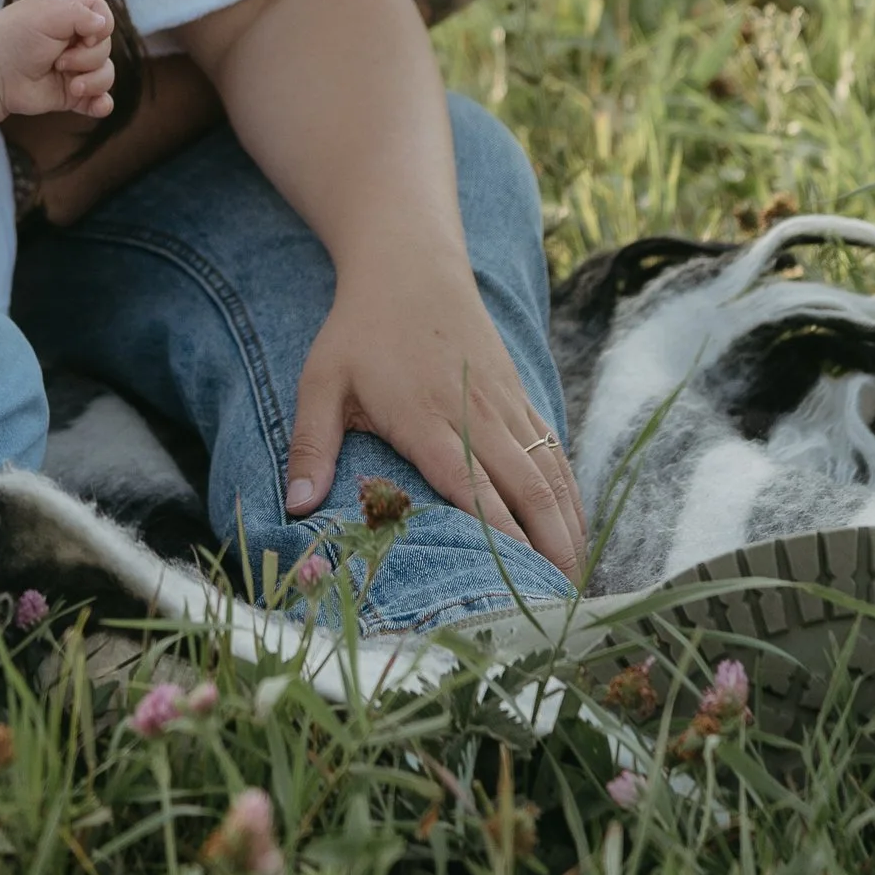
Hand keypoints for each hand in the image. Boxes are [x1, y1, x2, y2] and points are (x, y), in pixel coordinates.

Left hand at [0, 0, 115, 122]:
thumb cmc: (14, 38)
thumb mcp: (46, 15)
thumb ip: (80, 14)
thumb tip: (103, 26)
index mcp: (71, 17)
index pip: (103, 15)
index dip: (101, 25)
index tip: (82, 34)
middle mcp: (77, 42)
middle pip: (106, 48)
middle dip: (87, 57)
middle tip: (58, 60)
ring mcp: (76, 70)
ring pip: (107, 75)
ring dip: (93, 82)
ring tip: (72, 86)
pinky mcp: (72, 95)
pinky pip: (100, 102)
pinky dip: (102, 104)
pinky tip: (97, 106)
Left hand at [283, 247, 585, 579]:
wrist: (409, 263)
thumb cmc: (359, 328)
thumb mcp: (321, 381)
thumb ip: (310, 444)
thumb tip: (295, 506)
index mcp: (428, 419)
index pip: (474, 490)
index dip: (502, 540)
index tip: (520, 588)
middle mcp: (477, 415)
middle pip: (528, 492)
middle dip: (551, 552)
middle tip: (560, 611)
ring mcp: (506, 405)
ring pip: (551, 475)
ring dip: (570, 529)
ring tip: (579, 586)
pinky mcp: (520, 396)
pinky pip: (554, 452)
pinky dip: (570, 495)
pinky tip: (576, 530)